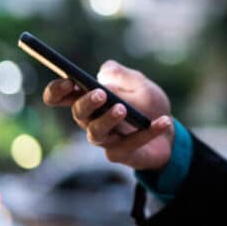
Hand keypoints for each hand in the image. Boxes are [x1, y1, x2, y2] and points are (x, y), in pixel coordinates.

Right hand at [43, 60, 173, 170]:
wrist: (169, 132)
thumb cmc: (148, 104)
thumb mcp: (140, 83)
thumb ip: (122, 75)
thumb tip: (104, 72)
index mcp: (89, 99)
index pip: (60, 96)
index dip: (57, 90)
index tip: (68, 82)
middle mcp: (91, 120)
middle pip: (78, 113)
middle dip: (87, 103)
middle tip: (101, 94)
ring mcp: (104, 138)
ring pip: (96, 133)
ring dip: (107, 120)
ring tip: (122, 109)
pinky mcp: (119, 153)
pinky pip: (130, 144)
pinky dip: (148, 132)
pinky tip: (164, 121)